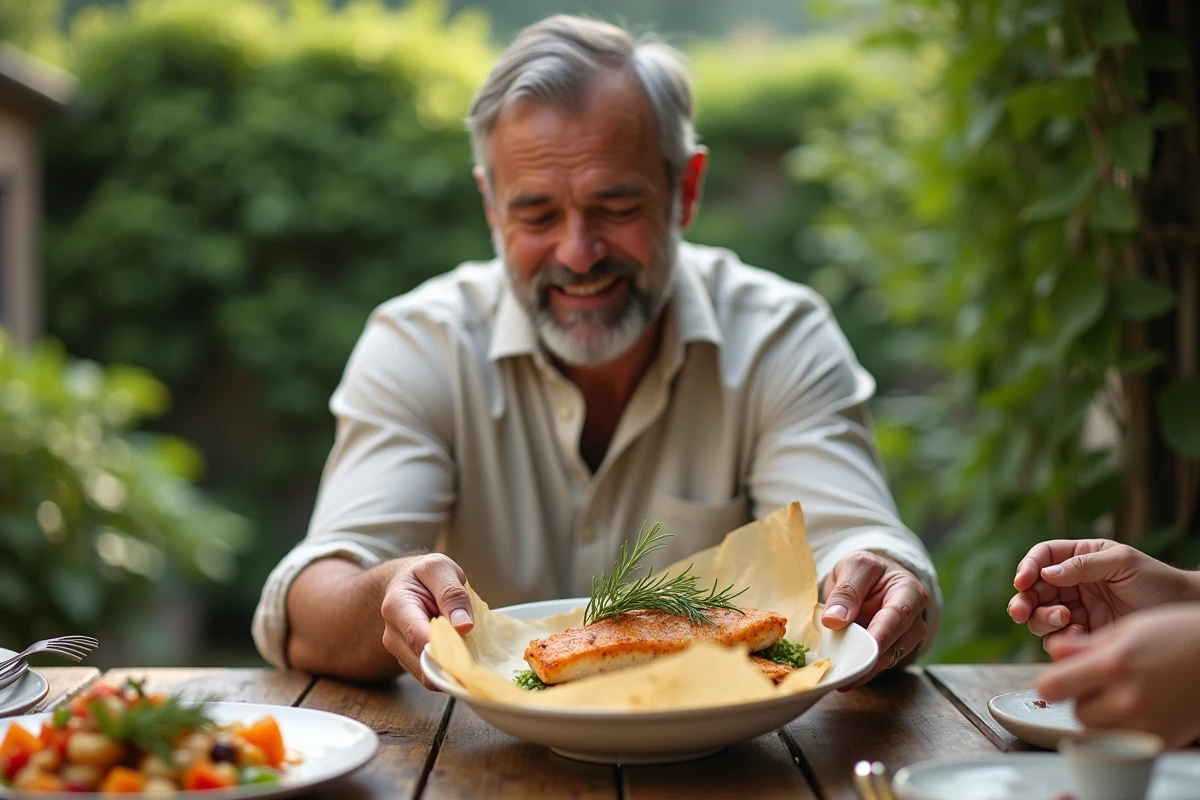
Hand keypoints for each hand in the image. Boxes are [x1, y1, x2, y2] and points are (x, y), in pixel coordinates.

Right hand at [379, 553, 473, 688]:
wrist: (405, 582)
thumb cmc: (423, 575)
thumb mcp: (440, 568)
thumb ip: (452, 593)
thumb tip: (463, 626)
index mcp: (397, 606)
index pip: (418, 637)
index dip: (443, 650)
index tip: (467, 655)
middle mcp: (392, 634)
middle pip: (423, 662)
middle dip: (451, 661)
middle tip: (475, 654)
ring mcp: (399, 650)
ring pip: (427, 673)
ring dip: (450, 665)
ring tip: (466, 647)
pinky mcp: (409, 660)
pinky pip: (430, 673)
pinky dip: (447, 668)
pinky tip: (458, 653)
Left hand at [821, 551, 928, 688]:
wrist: (871, 580)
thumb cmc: (867, 571)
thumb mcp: (854, 567)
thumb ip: (846, 591)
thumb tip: (834, 620)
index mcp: (910, 592)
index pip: (897, 617)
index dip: (880, 636)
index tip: (862, 651)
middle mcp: (914, 620)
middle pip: (893, 645)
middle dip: (867, 658)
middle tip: (842, 673)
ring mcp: (904, 640)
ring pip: (884, 660)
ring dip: (861, 668)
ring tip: (836, 676)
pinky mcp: (890, 652)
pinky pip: (875, 665)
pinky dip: (858, 670)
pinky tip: (841, 675)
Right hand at [1008, 539, 1196, 654]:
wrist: (1183, 612)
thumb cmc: (1158, 581)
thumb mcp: (1122, 563)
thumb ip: (1084, 565)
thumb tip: (1046, 573)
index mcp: (1080, 558)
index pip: (1042, 557)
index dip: (1028, 567)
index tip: (1024, 581)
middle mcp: (1073, 583)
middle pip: (1033, 590)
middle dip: (1023, 600)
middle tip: (1020, 612)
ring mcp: (1077, 610)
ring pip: (1040, 616)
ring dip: (1043, 619)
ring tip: (1064, 619)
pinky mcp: (1085, 635)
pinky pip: (1059, 639)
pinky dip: (1062, 638)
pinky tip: (1079, 634)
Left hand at [1036, 603, 1199, 748]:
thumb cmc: (1177, 635)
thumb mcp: (1127, 629)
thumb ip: (1084, 644)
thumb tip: (1051, 652)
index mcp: (1113, 664)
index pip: (1052, 686)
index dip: (1052, 681)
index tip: (1058, 678)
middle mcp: (1127, 699)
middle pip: (1075, 711)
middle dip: (1080, 697)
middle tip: (1100, 683)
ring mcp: (1145, 724)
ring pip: (1096, 729)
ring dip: (1099, 715)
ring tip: (1121, 693)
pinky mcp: (1161, 741)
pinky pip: (1122, 741)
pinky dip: (1123, 728)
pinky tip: (1140, 707)